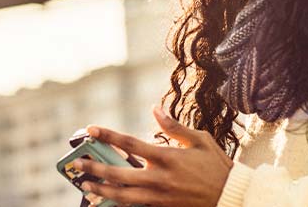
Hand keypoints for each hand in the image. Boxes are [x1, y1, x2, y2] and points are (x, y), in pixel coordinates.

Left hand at [73, 105, 233, 206]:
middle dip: (95, 167)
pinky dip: (118, 203)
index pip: (131, 143)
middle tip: (78, 163)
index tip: (91, 129)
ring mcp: (160, 196)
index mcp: (168, 157)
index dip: (108, 135)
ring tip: (85, 184)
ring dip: (101, 189)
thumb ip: (174, 127)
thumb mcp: (200, 140)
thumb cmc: (216, 165)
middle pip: (119, 173)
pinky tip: (106, 199)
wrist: (229, 196)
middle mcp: (160, 178)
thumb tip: (154, 109)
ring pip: (122, 195)